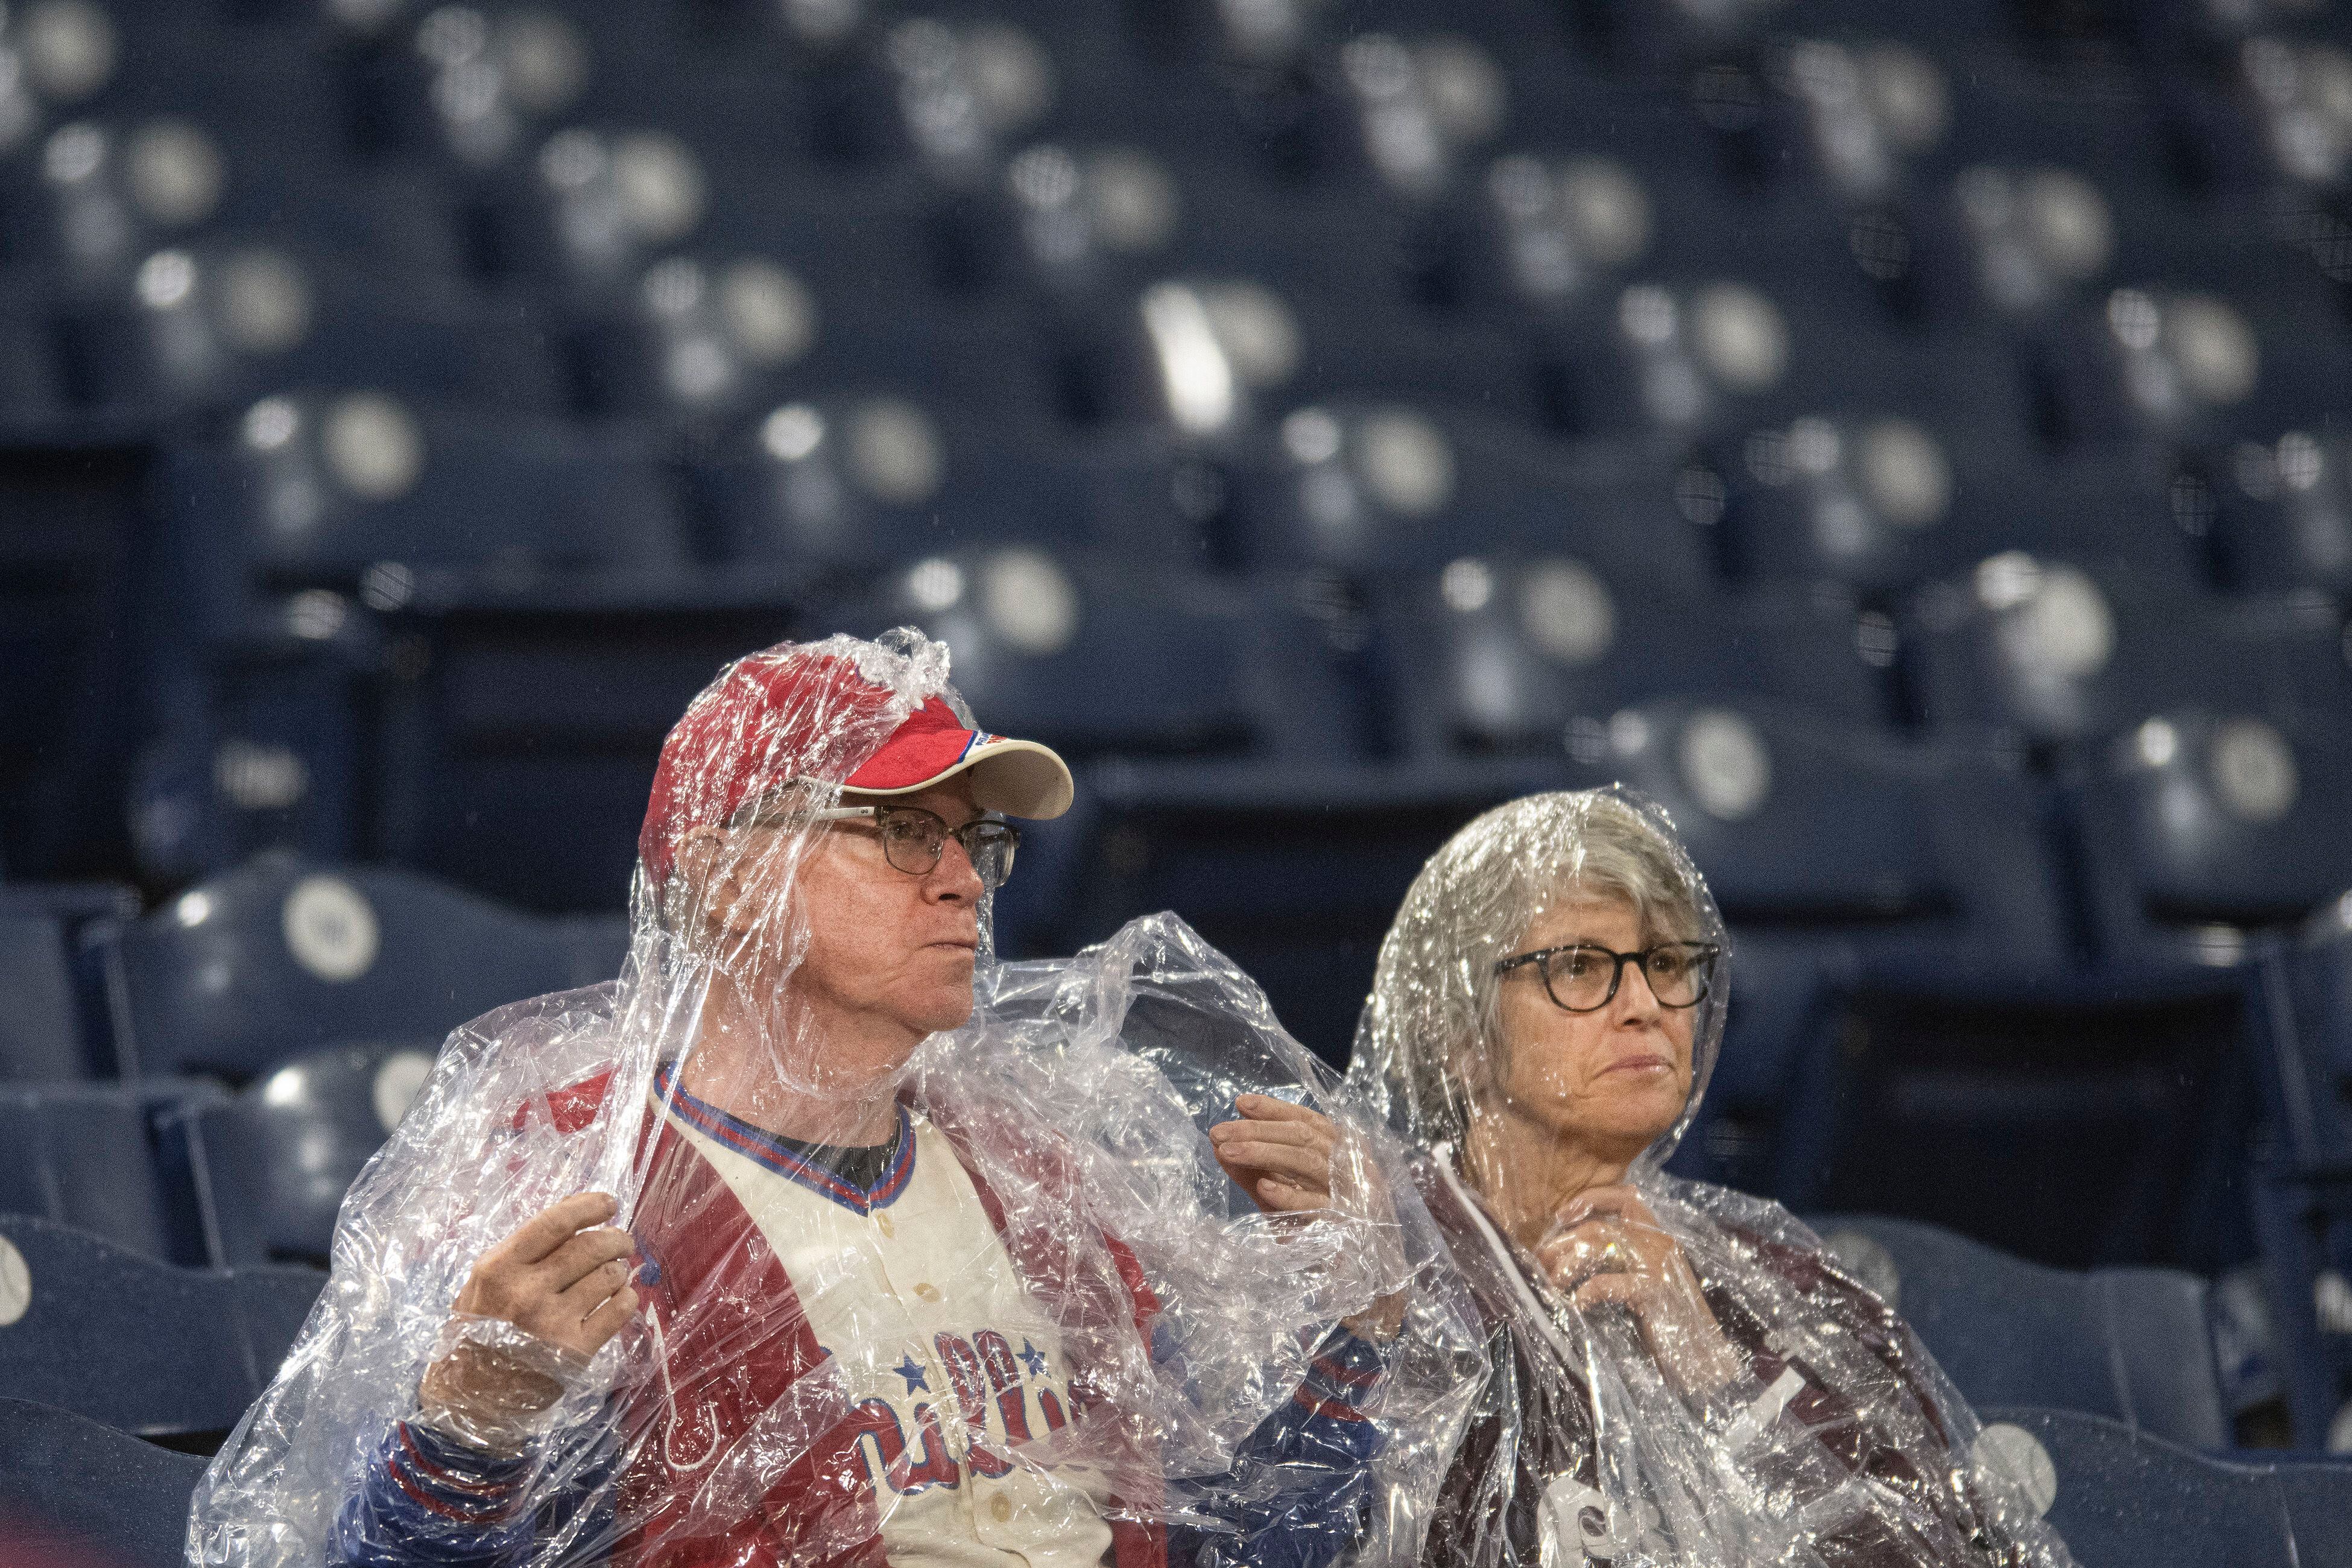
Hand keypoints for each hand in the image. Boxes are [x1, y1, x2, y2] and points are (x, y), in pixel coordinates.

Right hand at [419, 1192, 641, 1434]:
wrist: (467, 1399)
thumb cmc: (477, 1333)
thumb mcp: (483, 1284)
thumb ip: (522, 1252)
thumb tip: (573, 1217)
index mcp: (500, 1267)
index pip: (555, 1222)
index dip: (590, 1206)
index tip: (609, 1203)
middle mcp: (527, 1291)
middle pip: (590, 1246)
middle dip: (616, 1238)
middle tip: (622, 1241)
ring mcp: (553, 1322)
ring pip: (609, 1276)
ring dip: (621, 1268)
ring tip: (616, 1272)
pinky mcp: (576, 1351)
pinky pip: (619, 1311)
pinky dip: (627, 1298)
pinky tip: (620, 1298)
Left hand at [1209, 1095, 1404, 1338]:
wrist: (1367, 1288)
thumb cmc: (1323, 1234)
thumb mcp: (1284, 1199)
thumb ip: (1256, 1172)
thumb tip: (1218, 1145)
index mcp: (1344, 1153)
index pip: (1309, 1121)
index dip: (1275, 1109)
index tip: (1240, 1103)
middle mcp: (1354, 1167)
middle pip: (1304, 1137)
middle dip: (1258, 1131)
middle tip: (1219, 1132)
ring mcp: (1357, 1195)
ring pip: (1309, 1162)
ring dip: (1265, 1154)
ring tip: (1227, 1152)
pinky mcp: (1353, 1226)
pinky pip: (1320, 1206)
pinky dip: (1291, 1195)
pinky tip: (1263, 1188)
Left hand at [1536, 1185, 1741, 1394]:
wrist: (1701, 1360)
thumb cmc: (1668, 1324)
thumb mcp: (1645, 1282)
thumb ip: (1623, 1259)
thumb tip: (1571, 1250)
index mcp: (1659, 1237)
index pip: (1626, 1197)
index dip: (1591, 1199)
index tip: (1562, 1215)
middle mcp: (1660, 1243)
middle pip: (1600, 1226)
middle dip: (1563, 1242)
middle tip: (1540, 1261)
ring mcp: (1658, 1265)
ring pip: (1599, 1244)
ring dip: (1566, 1263)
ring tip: (1550, 1283)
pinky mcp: (1653, 1291)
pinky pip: (1606, 1281)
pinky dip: (1584, 1290)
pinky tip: (1576, 1303)